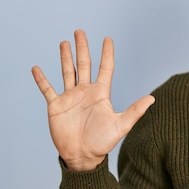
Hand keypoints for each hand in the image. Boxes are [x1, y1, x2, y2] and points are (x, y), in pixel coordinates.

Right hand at [32, 30, 154, 170]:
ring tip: (64, 42)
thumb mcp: (121, 125)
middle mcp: (85, 92)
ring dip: (65, 58)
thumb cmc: (103, 142)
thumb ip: (135, 111)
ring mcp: (70, 98)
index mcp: (101, 93)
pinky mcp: (56, 106)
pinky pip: (47, 90)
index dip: (107, 54)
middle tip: (79, 31)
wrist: (83, 157)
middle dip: (82, 48)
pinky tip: (36, 68)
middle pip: (84, 65)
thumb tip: (152, 98)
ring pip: (67, 72)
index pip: (105, 68)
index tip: (108, 39)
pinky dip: (42, 80)